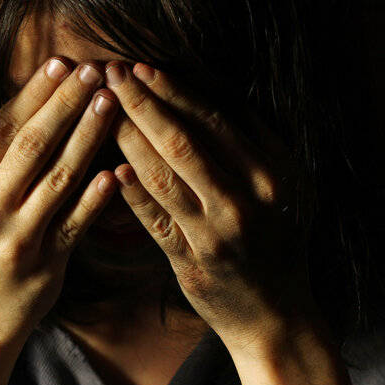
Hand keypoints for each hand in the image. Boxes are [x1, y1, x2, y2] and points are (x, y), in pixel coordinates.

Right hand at [0, 57, 118, 343]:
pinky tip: (114, 172)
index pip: (0, 130)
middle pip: (31, 146)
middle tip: (93, 70)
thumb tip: (23, 110)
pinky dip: (95, 197)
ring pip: (58, 178)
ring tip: (110, 103)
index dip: (32, 94)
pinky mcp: (45, 265)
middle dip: (65, 104)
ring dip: (87, 137)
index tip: (59, 63)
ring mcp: (16, 239)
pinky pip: (75, 224)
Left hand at [104, 61, 322, 353]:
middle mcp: (248, 199)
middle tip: (111, 74)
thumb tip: (212, 100)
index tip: (142, 68)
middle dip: (141, 104)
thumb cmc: (275, 244)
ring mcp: (219, 233)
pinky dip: (132, 195)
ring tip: (100, 112)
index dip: (174, 91)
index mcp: (272, 173)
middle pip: (183, 141)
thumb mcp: (284, 190)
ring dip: (128, 140)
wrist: (278, 316)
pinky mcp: (194, 262)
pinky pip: (156, 222)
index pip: (215, 120)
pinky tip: (111, 170)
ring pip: (164, 177)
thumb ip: (254, 149)